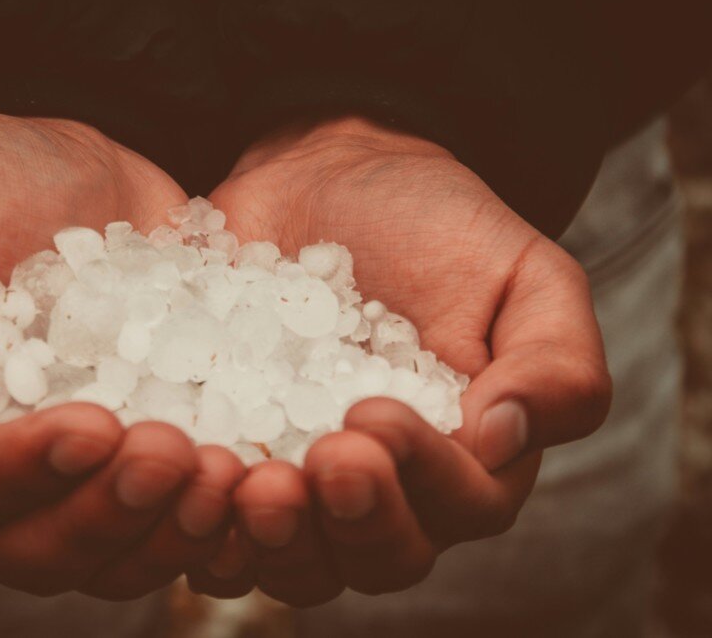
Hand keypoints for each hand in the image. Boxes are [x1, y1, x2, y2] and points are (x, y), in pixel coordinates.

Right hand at [0, 112, 245, 597]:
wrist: (73, 172)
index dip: (19, 473)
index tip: (92, 424)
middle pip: (36, 547)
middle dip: (109, 511)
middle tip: (175, 453)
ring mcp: (69, 484)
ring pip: (111, 556)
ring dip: (170, 531)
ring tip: (227, 474)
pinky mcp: (137, 467)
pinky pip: (171, 524)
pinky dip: (212, 518)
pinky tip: (255, 477)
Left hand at [187, 117, 611, 605]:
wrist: (327, 180)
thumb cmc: (435, 226)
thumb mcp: (524, 271)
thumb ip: (554, 360)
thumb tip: (508, 438)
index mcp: (469, 458)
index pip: (461, 507)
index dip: (422, 478)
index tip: (371, 414)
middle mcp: (390, 489)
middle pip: (379, 559)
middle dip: (349, 521)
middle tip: (314, 461)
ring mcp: (305, 482)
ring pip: (298, 563)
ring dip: (273, 541)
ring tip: (246, 483)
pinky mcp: (235, 460)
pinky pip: (218, 526)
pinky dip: (203, 523)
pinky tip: (188, 479)